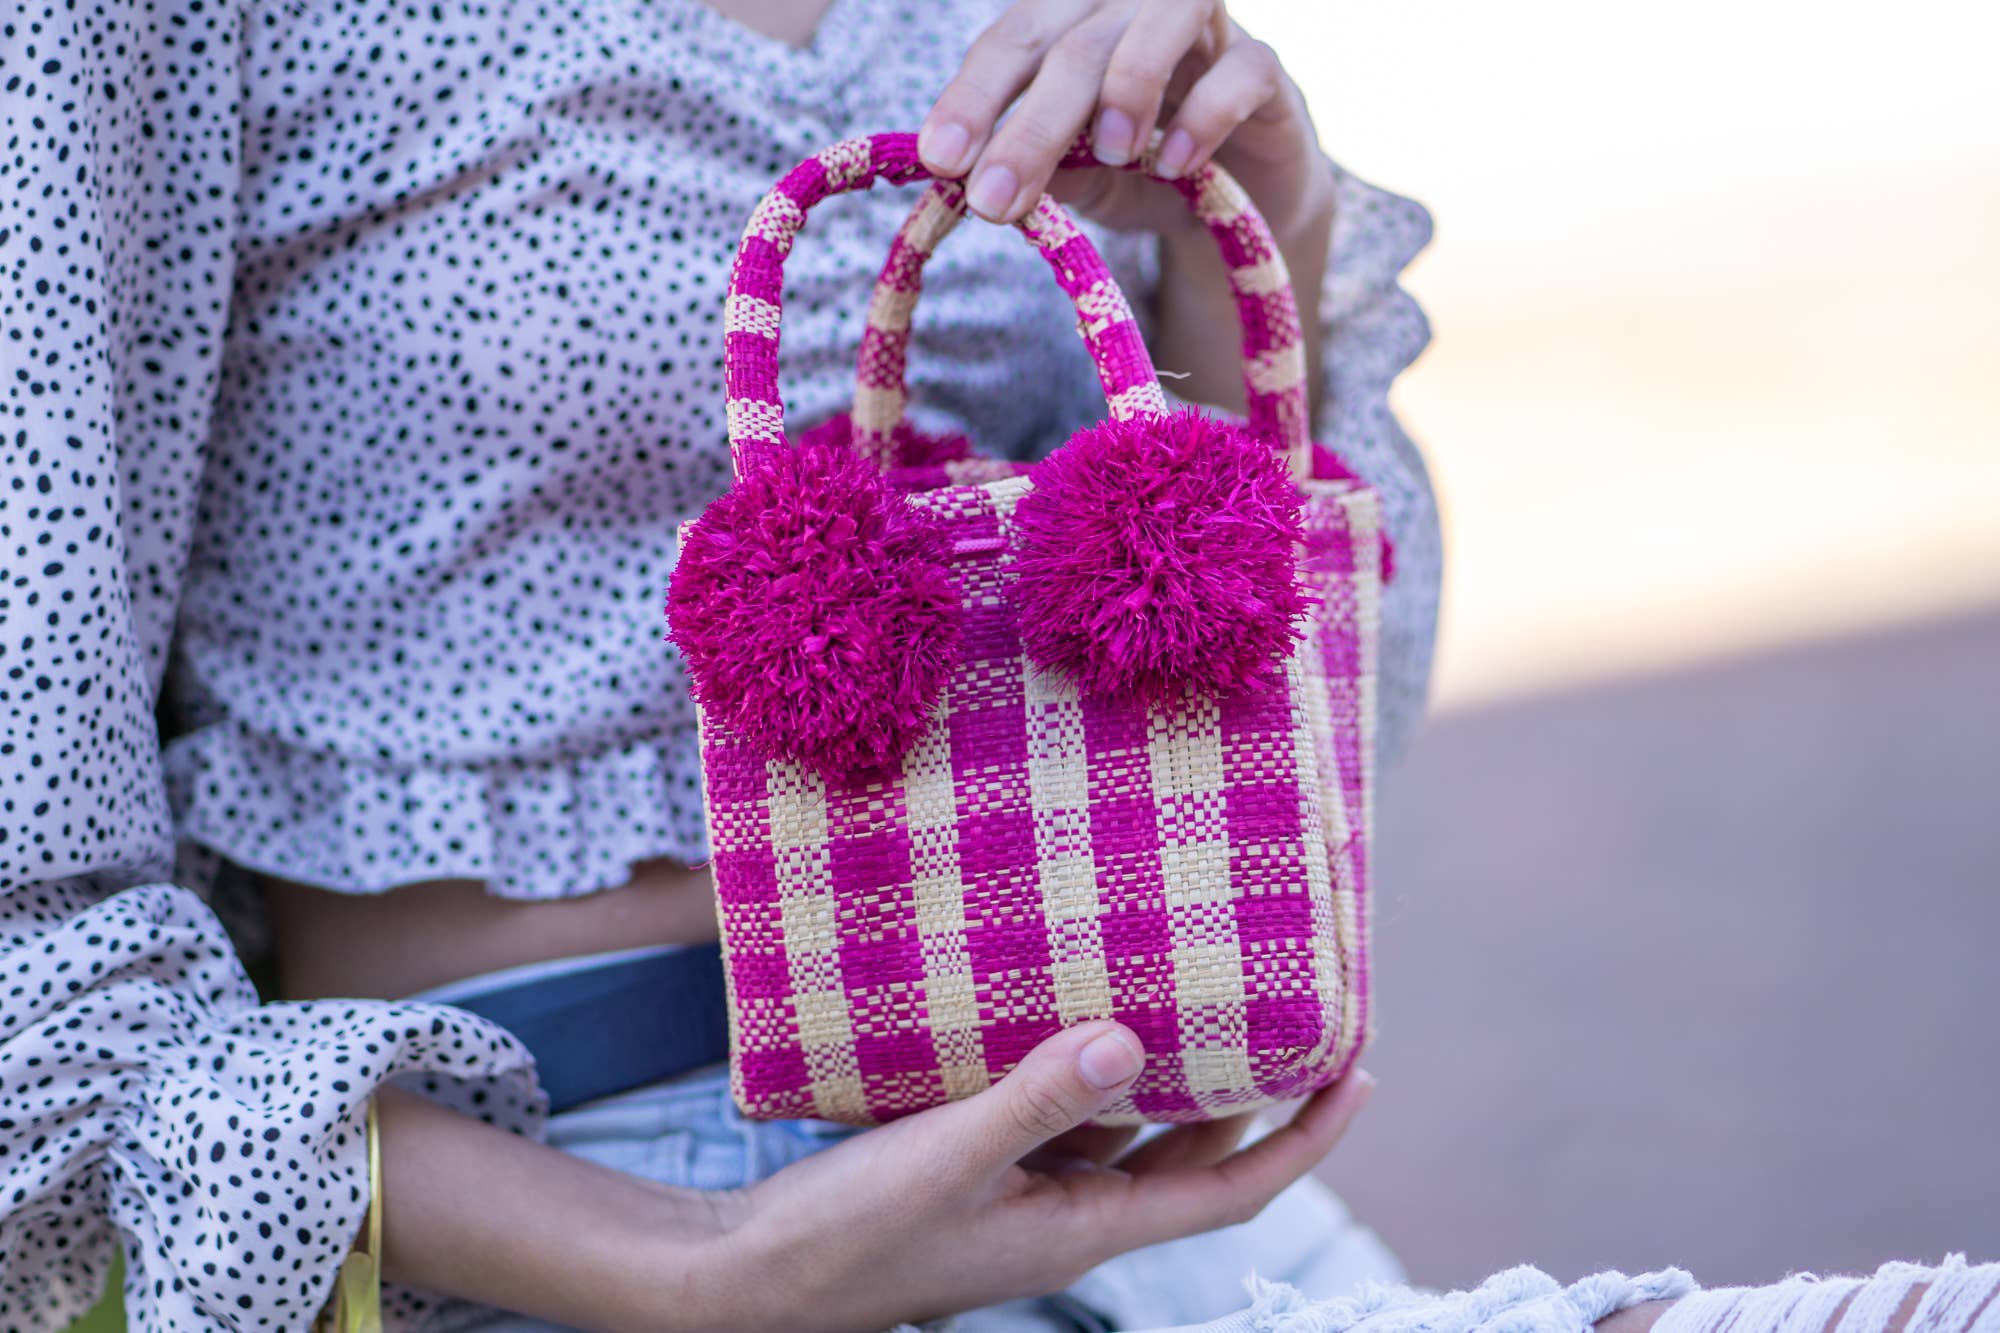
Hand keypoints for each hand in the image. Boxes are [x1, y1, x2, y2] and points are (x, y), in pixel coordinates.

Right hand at [698, 1022, 1374, 1332]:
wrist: (748, 1279)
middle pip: (1193, 1152)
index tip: (1359, 1073)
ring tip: (1200, 987)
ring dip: (1168, 1071)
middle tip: (1291, 1007)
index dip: (1307, 1139)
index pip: (1231, 1189)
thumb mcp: (946, 1161)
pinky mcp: (977, 1168)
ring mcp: (1024, 1194)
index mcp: (1086, 1228)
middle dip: (1252, 1090)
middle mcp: (1070, 1214)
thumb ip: (1035, 1101)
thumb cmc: (846, 1237)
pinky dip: (1083, 1068)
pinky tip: (1074, 1007)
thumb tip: (1130, 1039)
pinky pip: (1058, 1115)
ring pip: (1125, 1128)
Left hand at [917, 0, 1335, 245]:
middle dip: (1030, 126)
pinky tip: (1174, 165)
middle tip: (994, 200)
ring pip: (1159, 22)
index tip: (940, 160)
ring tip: (1111, 155)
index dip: (973, 96)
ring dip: (1127, 87)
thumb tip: (977, 180)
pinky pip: (1241, 70)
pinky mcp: (1265, 67)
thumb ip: (1042, 170)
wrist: (1243, 197)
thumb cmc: (1143, 172)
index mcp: (1071, 23)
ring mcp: (1204, 30)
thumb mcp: (1080, 179)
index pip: (1013, 41)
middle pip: (1074, 43)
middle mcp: (1131, 8)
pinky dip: (1204, 116)